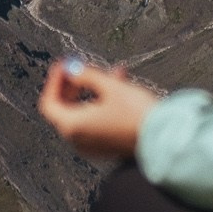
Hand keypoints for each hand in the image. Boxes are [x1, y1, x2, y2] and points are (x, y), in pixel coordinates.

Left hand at [37, 57, 161, 162]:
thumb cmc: (137, 114)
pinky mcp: (106, 146)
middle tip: (83, 67)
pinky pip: (96, 122)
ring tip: (114, 72)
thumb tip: (72, 68)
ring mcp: (92, 145)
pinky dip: (102, 104)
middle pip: (64, 109)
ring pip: (84, 113)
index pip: (49, 103)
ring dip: (93, 91)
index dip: (55, 81)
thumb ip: (87, 75)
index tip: (64, 64)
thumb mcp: (110, 87)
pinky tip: (120, 88)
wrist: (163, 139)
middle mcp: (78, 140)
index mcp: (72, 126)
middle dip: (74, 85)